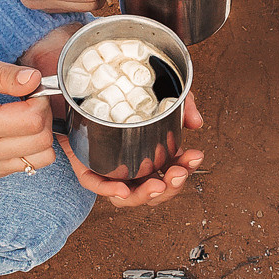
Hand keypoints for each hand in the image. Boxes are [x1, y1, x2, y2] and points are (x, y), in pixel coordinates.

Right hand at [0, 53, 54, 177]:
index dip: (40, 100)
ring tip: (23, 115)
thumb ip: (3, 73)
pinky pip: (28, 165)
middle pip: (40, 141)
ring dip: (41, 134)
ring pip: (40, 158)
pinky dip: (30, 147)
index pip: (31, 120)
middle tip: (29, 100)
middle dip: (44, 116)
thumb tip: (35, 80)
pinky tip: (14, 130)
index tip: (30, 89)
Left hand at [61, 92, 204, 207]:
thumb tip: (197, 123)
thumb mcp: (159, 93)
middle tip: (178, 173)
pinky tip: (124, 190)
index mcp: (152, 153)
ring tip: (157, 184)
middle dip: (171, 186)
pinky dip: (111, 191)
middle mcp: (132, 165)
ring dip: (146, 194)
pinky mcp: (86, 164)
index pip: (173, 170)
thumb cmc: (122, 91)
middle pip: (155, 189)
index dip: (186, 168)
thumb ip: (181, 104)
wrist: (82, 82)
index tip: (196, 156)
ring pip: (129, 196)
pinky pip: (97, 184)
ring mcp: (110, 168)